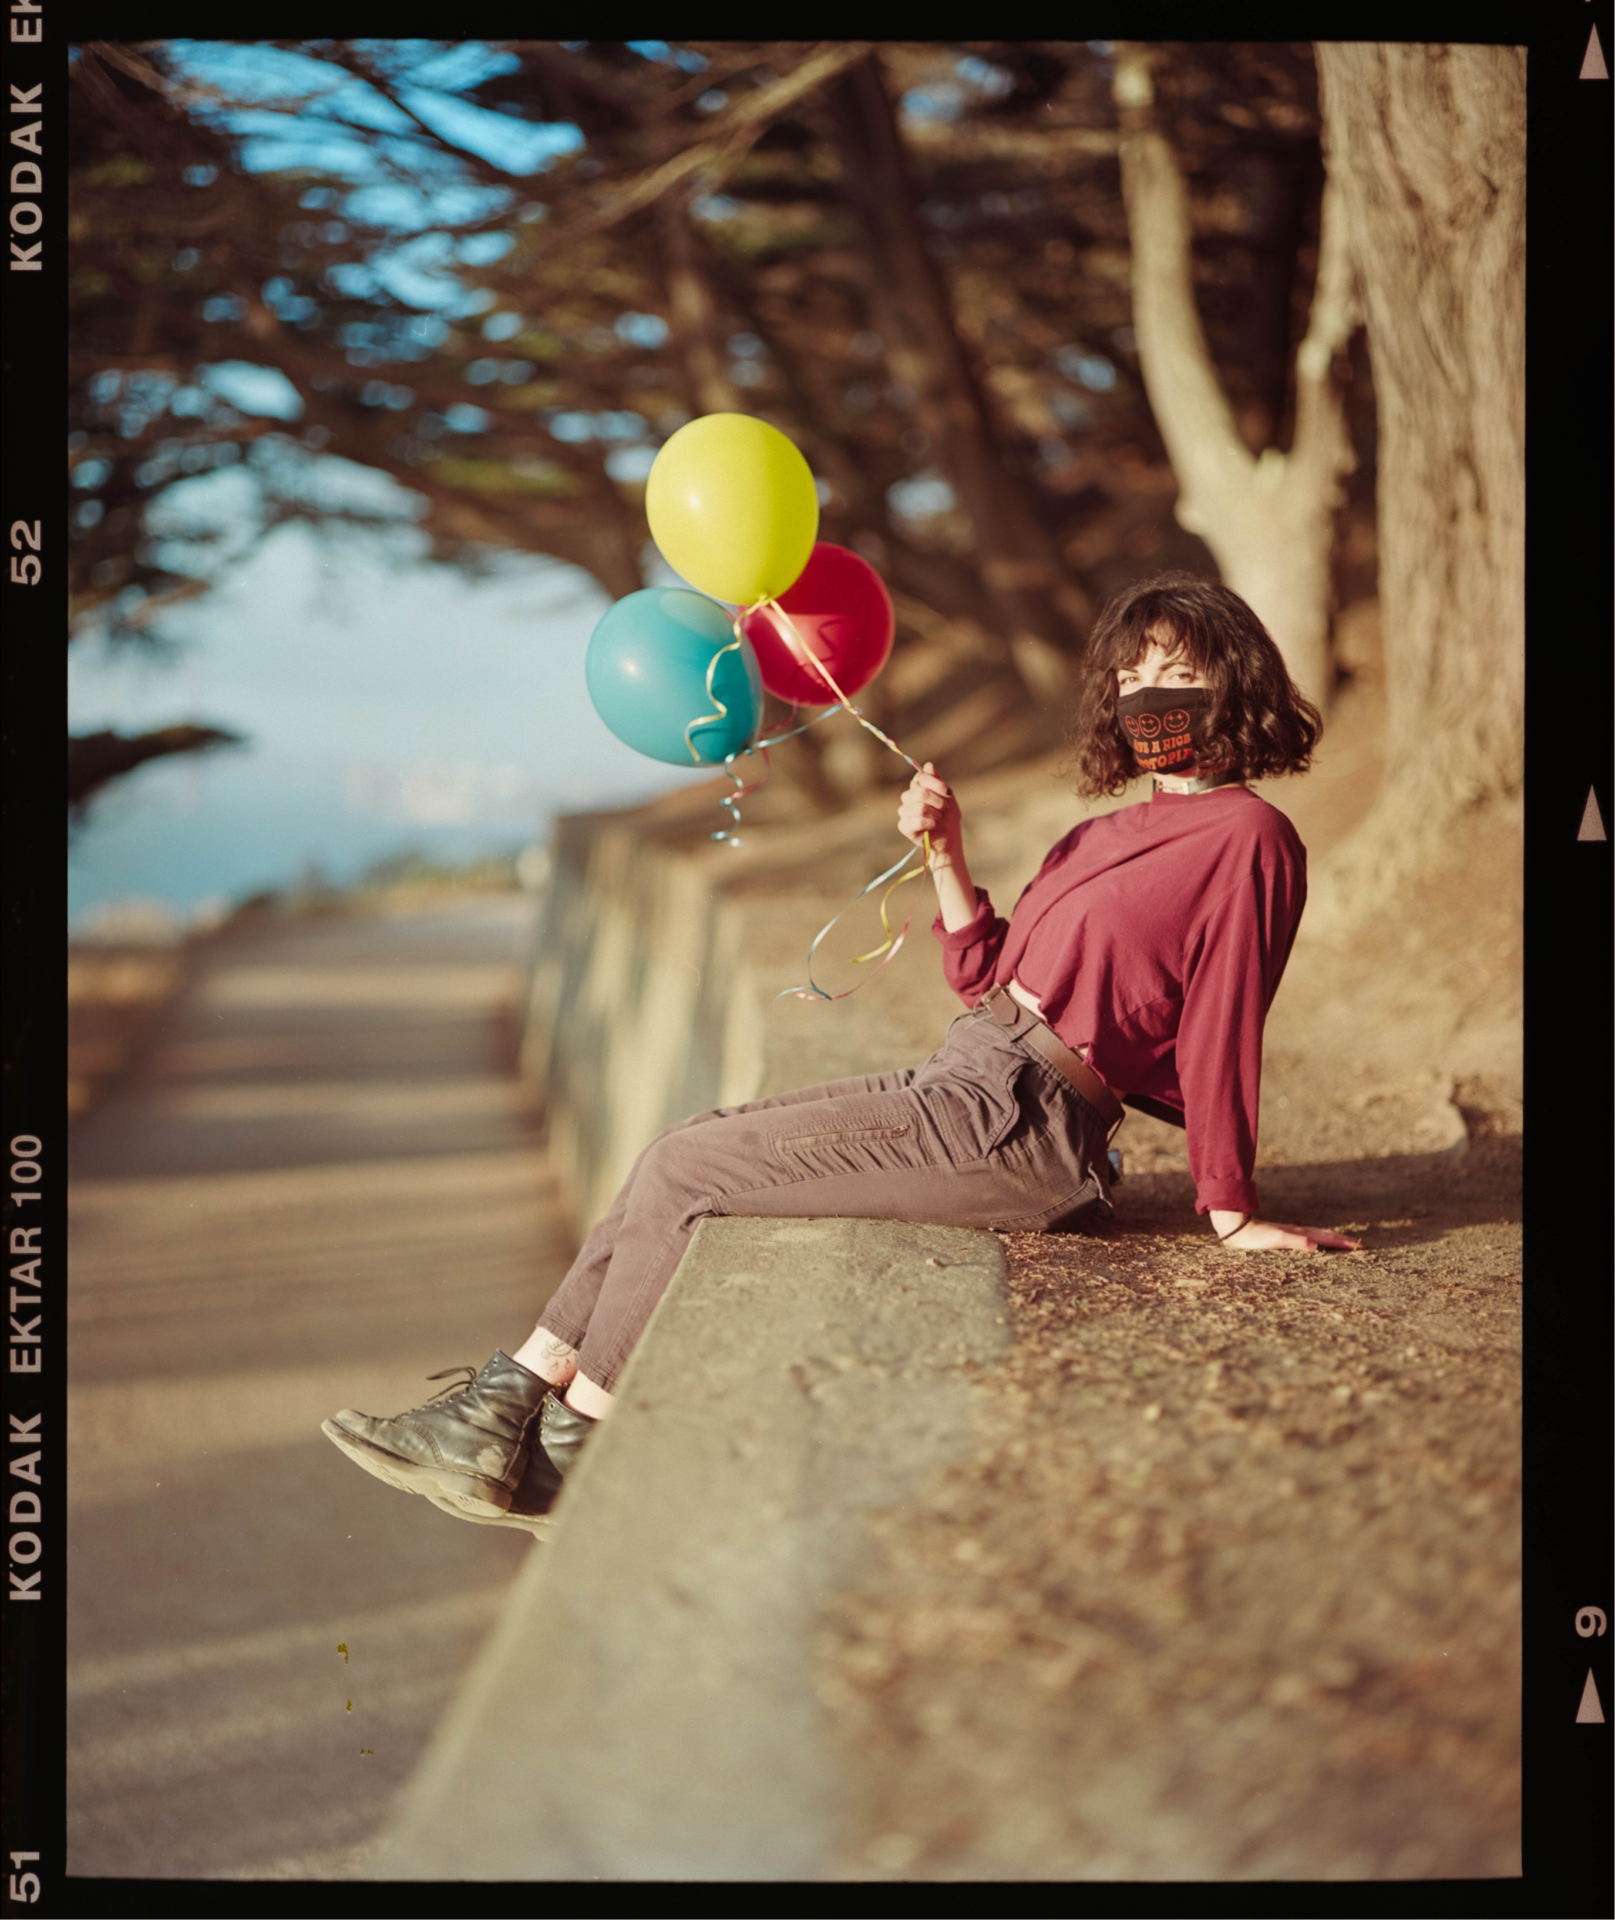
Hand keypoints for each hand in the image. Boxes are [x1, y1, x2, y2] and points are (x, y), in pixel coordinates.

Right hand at [898, 762, 961, 866]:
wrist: (949, 840)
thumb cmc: (949, 818)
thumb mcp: (948, 797)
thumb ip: (938, 781)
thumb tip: (928, 765)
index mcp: (917, 788)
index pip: (920, 777)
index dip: (936, 784)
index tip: (949, 793)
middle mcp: (908, 798)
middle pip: (921, 792)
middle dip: (938, 802)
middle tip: (944, 809)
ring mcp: (904, 812)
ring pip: (919, 807)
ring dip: (935, 814)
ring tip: (939, 818)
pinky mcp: (903, 826)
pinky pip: (916, 821)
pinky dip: (930, 824)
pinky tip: (933, 826)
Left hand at [1212, 1215, 1362, 1252]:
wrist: (1238, 1228)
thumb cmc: (1255, 1237)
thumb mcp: (1276, 1240)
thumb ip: (1296, 1241)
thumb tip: (1316, 1246)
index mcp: (1300, 1234)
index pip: (1327, 1238)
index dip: (1344, 1243)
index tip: (1362, 1247)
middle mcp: (1299, 1232)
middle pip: (1327, 1235)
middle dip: (1345, 1241)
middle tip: (1362, 1246)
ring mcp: (1293, 1233)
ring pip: (1320, 1236)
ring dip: (1334, 1240)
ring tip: (1347, 1244)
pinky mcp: (1286, 1237)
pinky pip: (1310, 1239)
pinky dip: (1321, 1241)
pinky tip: (1319, 1245)